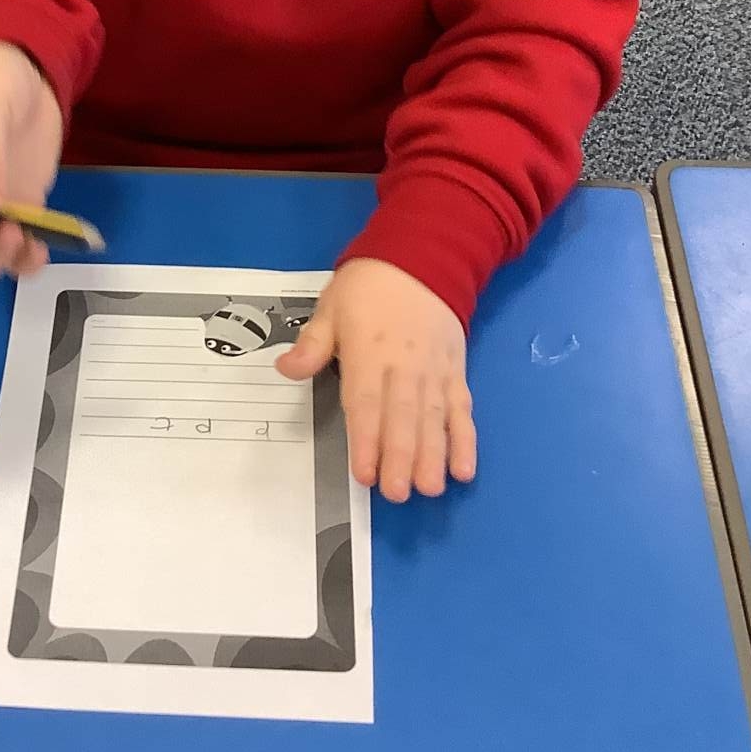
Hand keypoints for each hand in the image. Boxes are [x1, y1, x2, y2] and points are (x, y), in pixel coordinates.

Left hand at [278, 259, 474, 499]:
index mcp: (368, 352)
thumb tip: (285, 369)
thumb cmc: (368, 287)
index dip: (366, 440)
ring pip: (434, 417)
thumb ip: (312, 344)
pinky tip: (464, 468)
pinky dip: (465, 438)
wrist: (422, 257)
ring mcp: (434, 370)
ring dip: (434, 455)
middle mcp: (404, 366)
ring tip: (431, 488)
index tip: (364, 474)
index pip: (366, 403)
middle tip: (398, 494)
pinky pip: (461, 408)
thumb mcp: (331, 307)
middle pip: (403, 417)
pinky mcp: (456, 371)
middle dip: (401, 457)